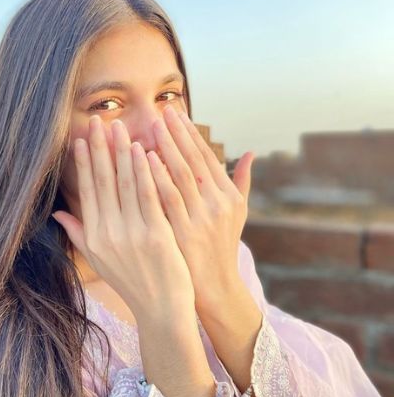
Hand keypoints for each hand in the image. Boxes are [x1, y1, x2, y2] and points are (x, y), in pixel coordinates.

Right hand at [52, 114, 195, 325]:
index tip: (80, 140)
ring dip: (122, 152)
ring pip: (125, 184)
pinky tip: (143, 151)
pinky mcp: (156, 235)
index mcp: (94, 237)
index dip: (83, 164)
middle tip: (97, 121)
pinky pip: (149, 196)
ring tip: (119, 127)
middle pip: (103, 182)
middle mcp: (109, 233)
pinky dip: (146, 172)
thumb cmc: (132, 282)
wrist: (161, 309)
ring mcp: (132, 234)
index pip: (87, 192)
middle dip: (99, 149)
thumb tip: (59, 214)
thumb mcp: (100, 261)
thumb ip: (80, 235)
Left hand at [145, 104, 254, 317]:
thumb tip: (250, 153)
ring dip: (165, 148)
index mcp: (229, 196)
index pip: (207, 156)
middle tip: (159, 110)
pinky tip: (145, 159)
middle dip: (176, 133)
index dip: (191, 133)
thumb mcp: (238, 214)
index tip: (175, 113)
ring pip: (182, 175)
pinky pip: (169, 199)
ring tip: (150, 126)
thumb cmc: (221, 246)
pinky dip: (158, 177)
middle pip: (194, 160)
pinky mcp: (185, 233)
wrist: (213, 286)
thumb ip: (241, 182)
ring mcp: (202, 218)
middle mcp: (219, 203)